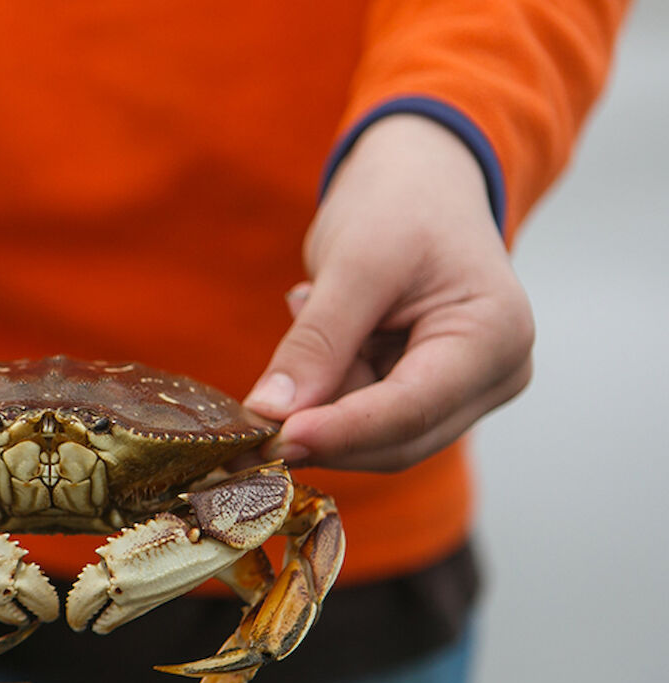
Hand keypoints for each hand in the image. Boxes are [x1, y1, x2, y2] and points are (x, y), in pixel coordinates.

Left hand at [245, 114, 534, 470]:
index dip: (341, 432)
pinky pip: (364, 415)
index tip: (275, 440)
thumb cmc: (400, 203)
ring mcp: (464, 392)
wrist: (420, 180)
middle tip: (250, 420)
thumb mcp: (355, 261)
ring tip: (307, 309)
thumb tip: (273, 413)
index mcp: (495, 338)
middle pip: (396, 440)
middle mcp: (494, 377)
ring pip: (375, 437)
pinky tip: (321, 320)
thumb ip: (318, 342)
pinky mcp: (429, 395)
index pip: (412, 410)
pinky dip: (327, 385)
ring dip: (321, 402)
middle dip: (322, 432)